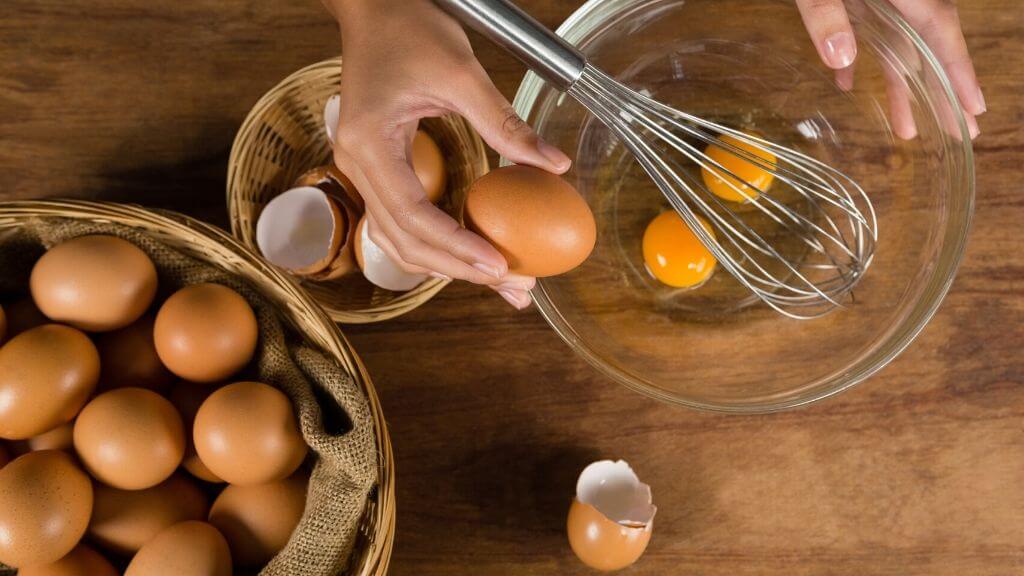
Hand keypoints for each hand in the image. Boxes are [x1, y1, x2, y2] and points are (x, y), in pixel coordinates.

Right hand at [326, 0, 571, 309]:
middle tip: (512, 284)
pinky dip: (436, 243)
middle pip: (405, 240)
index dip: (456, 247)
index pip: (413, 215)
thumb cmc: (408, 28)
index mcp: (370, 144)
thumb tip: (554, 165)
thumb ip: (505, 123)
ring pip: (400, 239)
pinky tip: (469, 254)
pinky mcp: (377, 169)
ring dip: (448, 265)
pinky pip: (402, 221)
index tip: (498, 266)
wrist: (375, 7)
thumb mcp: (462, 72)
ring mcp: (363, 170)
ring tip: (498, 280)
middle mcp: (356, 165)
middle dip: (459, 269)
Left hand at [797, 0, 983, 138]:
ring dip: (900, 84)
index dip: (958, 72)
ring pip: (895, 41)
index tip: (974, 108)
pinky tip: (846, 84)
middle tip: (959, 133)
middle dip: (940, 90)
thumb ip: (826, 13)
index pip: (937, 32)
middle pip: (924, 43)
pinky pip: (862, 25)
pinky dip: (856, 55)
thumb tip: (841, 61)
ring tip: (909, 129)